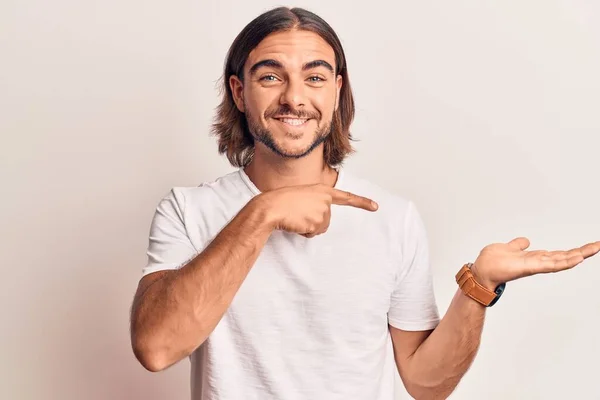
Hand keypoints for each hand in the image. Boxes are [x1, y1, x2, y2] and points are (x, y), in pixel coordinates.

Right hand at [256, 184, 377, 237]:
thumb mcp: (300, 197)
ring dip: (307, 227)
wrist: (270, 206)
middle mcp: (325, 199)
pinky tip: (295, 222)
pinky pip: (313, 233)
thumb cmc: (280, 201)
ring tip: (295, 217)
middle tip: (297, 213)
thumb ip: (313, 204)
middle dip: (312, 221)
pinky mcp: (318, 221)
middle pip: (326, 219)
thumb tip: (318, 223)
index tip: (376, 206)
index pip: (345, 197)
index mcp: (321, 189)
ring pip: (320, 228)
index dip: (361, 202)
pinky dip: (303, 232)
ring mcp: (323, 210)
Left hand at [471, 237, 599, 289]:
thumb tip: (526, 241)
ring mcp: (536, 266)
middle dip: (582, 252)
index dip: (572, 251)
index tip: (588, 246)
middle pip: (564, 256)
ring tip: (593, 249)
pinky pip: (550, 265)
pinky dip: (564, 262)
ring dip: (577, 255)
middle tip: (598, 245)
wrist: (481, 271)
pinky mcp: (530, 267)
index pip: (557, 254)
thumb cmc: (492, 262)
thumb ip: (518, 245)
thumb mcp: (508, 248)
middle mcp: (538, 263)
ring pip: (561, 261)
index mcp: (534, 258)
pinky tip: (576, 258)